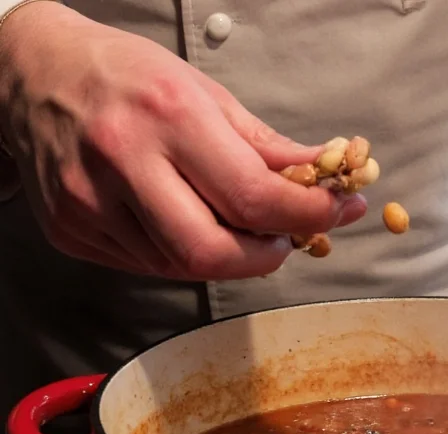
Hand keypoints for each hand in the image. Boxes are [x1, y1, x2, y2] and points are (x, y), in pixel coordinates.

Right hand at [0, 2, 365, 279]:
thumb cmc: (125, 74)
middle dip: (264, 258)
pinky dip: (182, 255)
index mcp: (169, 116)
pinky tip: (190, 226)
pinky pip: (145, 266)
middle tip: (284, 240)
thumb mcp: (205, 91)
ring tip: (241, 230)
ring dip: (226, 258)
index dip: (307, 215)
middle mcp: (123, 162)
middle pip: (212, 252)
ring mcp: (88, 202)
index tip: (335, 212)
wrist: (32, 72)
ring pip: (179, 267)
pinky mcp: (69, 229)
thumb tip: (323, 175)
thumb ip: (266, 145)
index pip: (253, 196)